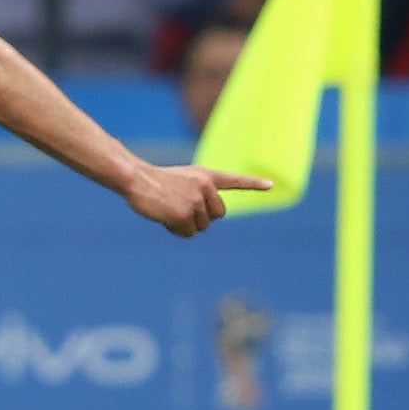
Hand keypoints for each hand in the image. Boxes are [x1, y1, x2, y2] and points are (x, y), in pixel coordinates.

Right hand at [122, 161, 276, 238]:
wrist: (137, 179)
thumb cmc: (155, 182)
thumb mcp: (182, 182)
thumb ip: (200, 194)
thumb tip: (208, 220)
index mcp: (206, 176)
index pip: (234, 180)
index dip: (253, 183)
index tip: (271, 185)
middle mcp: (205, 187)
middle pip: (217, 215)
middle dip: (203, 218)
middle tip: (181, 208)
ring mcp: (196, 201)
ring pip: (202, 227)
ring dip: (186, 224)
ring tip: (169, 209)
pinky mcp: (185, 214)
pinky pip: (188, 233)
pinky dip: (176, 230)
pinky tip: (165, 216)